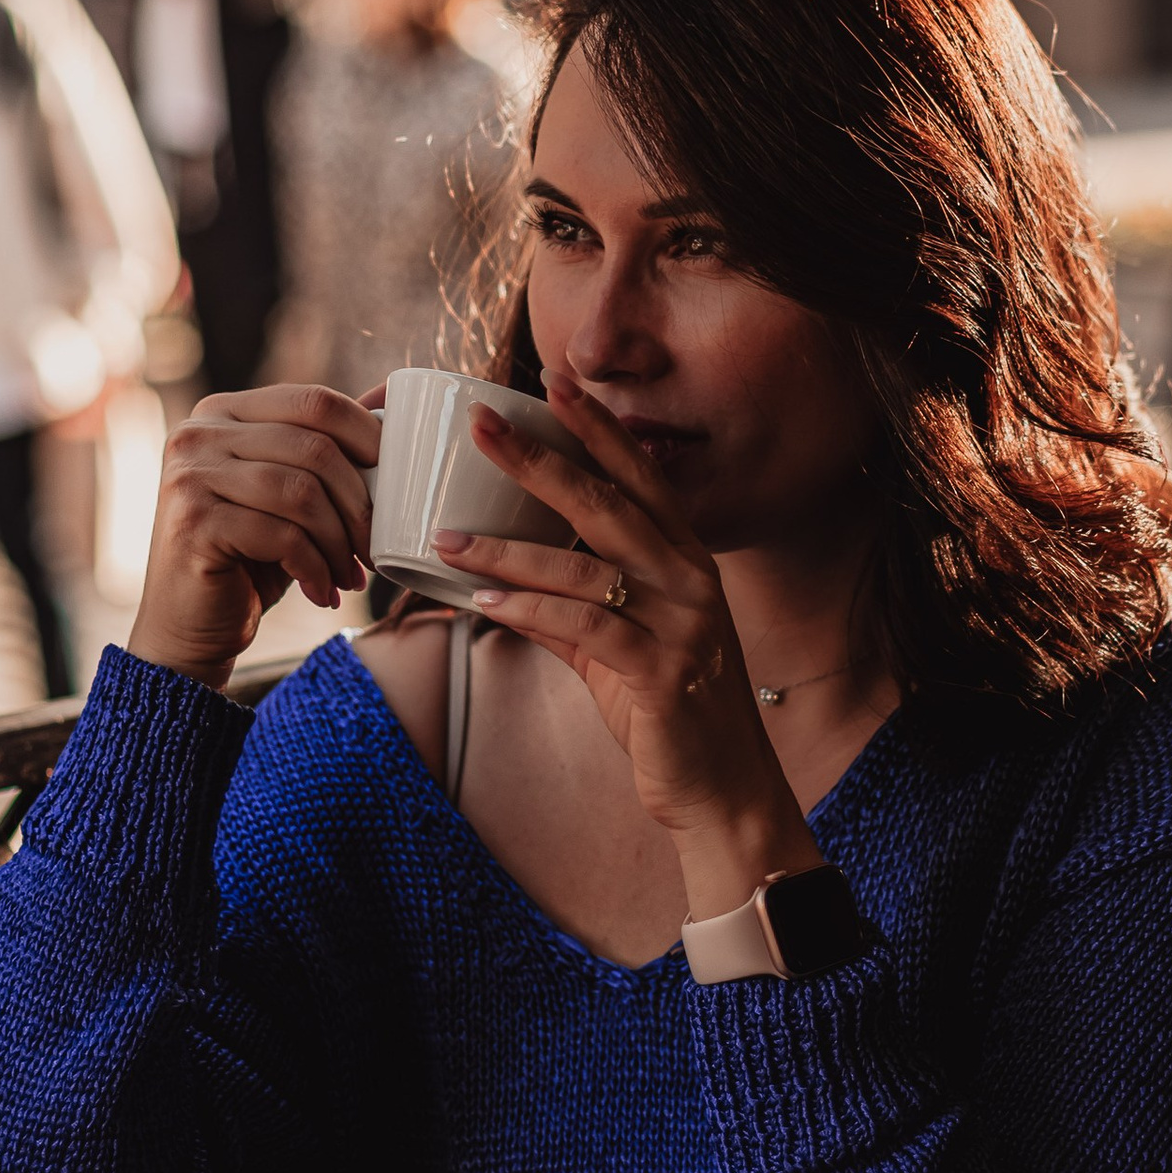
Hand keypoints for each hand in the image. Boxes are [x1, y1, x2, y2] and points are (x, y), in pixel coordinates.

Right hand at [128, 385, 379, 688]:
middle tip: (374, 547)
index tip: (397, 480)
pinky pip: (281, 535)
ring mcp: (189, 476)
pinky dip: (315, 567)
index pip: (313, 401)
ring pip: (300, 492)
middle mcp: (198, 433)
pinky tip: (322, 591)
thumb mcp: (290, 494)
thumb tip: (391, 395)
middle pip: (314, 447)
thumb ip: (326, 445)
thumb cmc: (249, 556)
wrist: (189, 625)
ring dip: (339, 542)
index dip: (367, 436)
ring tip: (349, 574)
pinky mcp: (193, 523)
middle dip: (358, 503)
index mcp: (224, 411)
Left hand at [437, 379, 820, 920]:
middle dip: (539, 459)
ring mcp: (682, 624)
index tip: (552, 381)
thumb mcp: (619, 648)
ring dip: (507, 551)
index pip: (638, 475)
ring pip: (583, 567)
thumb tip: (497, 587)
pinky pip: (585, 629)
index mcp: (686, 559)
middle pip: (606, 502)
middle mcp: (689, 579)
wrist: (725, 791)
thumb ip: (570, 609)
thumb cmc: (671, 712)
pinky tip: (483, 606)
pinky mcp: (664, 673)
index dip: (596, 427)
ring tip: (446, 536)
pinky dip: (530, 613)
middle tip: (481, 424)